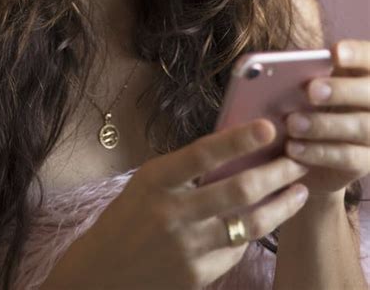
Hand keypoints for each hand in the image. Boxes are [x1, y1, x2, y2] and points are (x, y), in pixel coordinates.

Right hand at [45, 119, 308, 289]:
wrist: (101, 274)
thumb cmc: (128, 218)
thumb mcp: (148, 183)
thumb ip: (185, 169)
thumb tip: (235, 149)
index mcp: (155, 179)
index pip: (203, 153)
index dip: (238, 139)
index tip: (268, 127)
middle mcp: (171, 212)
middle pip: (238, 190)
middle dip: (276, 172)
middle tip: (298, 159)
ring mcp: (186, 248)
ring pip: (250, 224)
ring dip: (281, 205)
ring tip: (299, 190)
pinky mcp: (197, 276)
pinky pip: (237, 249)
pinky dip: (253, 232)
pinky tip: (265, 220)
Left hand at [284, 39, 369, 200]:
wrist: (321, 151)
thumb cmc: (313, 104)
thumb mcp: (314, 86)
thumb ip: (308, 75)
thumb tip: (278, 69)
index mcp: (366, 74)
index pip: (369, 58)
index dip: (356, 54)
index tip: (335, 52)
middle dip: (341, 91)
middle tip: (310, 91)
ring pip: (360, 127)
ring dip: (324, 124)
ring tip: (291, 123)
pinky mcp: (368, 161)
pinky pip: (348, 157)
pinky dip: (319, 152)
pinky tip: (293, 148)